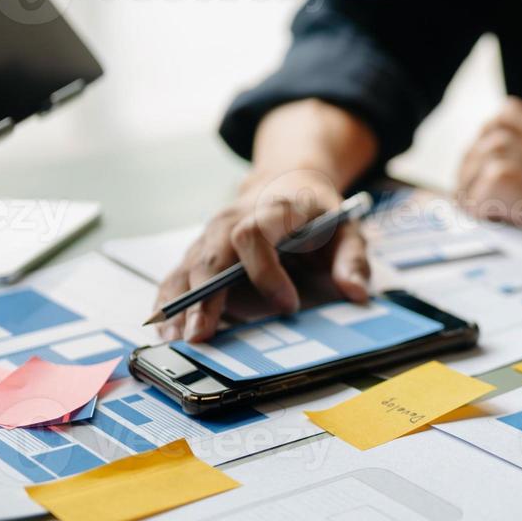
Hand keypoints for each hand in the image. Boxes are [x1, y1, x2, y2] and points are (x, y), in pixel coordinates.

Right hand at [153, 169, 370, 341]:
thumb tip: (356, 292)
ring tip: (176, 338)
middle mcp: (233, 219)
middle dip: (206, 298)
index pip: (254, 236)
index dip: (265, 271)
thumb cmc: (318, 213)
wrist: (289, 182)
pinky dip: (169, 300)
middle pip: (212, 256)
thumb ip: (353, 258)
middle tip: (203, 336)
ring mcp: (211, 234)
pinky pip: (178, 273)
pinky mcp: (200, 249)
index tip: (288, 304)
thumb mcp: (347, 228)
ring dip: (180, 303)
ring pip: (189, 266)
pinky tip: (165, 328)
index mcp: (272, 210)